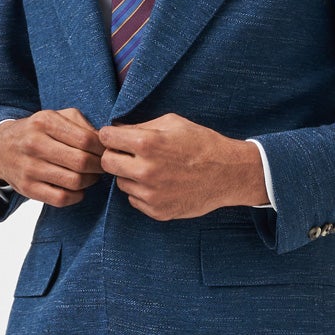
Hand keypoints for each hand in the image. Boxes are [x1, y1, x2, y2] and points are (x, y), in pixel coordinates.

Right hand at [0, 108, 103, 206]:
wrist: (1, 148)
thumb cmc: (37, 132)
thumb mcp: (55, 117)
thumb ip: (82, 124)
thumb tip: (105, 142)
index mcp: (44, 122)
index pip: (86, 140)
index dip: (102, 149)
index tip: (106, 152)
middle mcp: (34, 144)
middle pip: (82, 162)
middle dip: (98, 167)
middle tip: (101, 166)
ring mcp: (29, 168)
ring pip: (74, 182)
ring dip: (90, 181)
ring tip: (90, 176)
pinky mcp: (27, 188)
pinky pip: (62, 198)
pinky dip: (76, 196)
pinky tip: (77, 188)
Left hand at [98, 116, 266, 220]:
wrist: (228, 174)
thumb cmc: (201, 143)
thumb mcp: (172, 123)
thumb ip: (140, 126)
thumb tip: (116, 131)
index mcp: (147, 143)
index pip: (106, 138)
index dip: (111, 136)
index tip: (117, 138)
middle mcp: (145, 170)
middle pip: (107, 163)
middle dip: (114, 155)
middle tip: (129, 154)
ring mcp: (150, 194)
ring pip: (120, 182)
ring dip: (130, 175)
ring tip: (152, 170)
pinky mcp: (157, 211)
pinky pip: (134, 199)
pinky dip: (142, 192)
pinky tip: (161, 184)